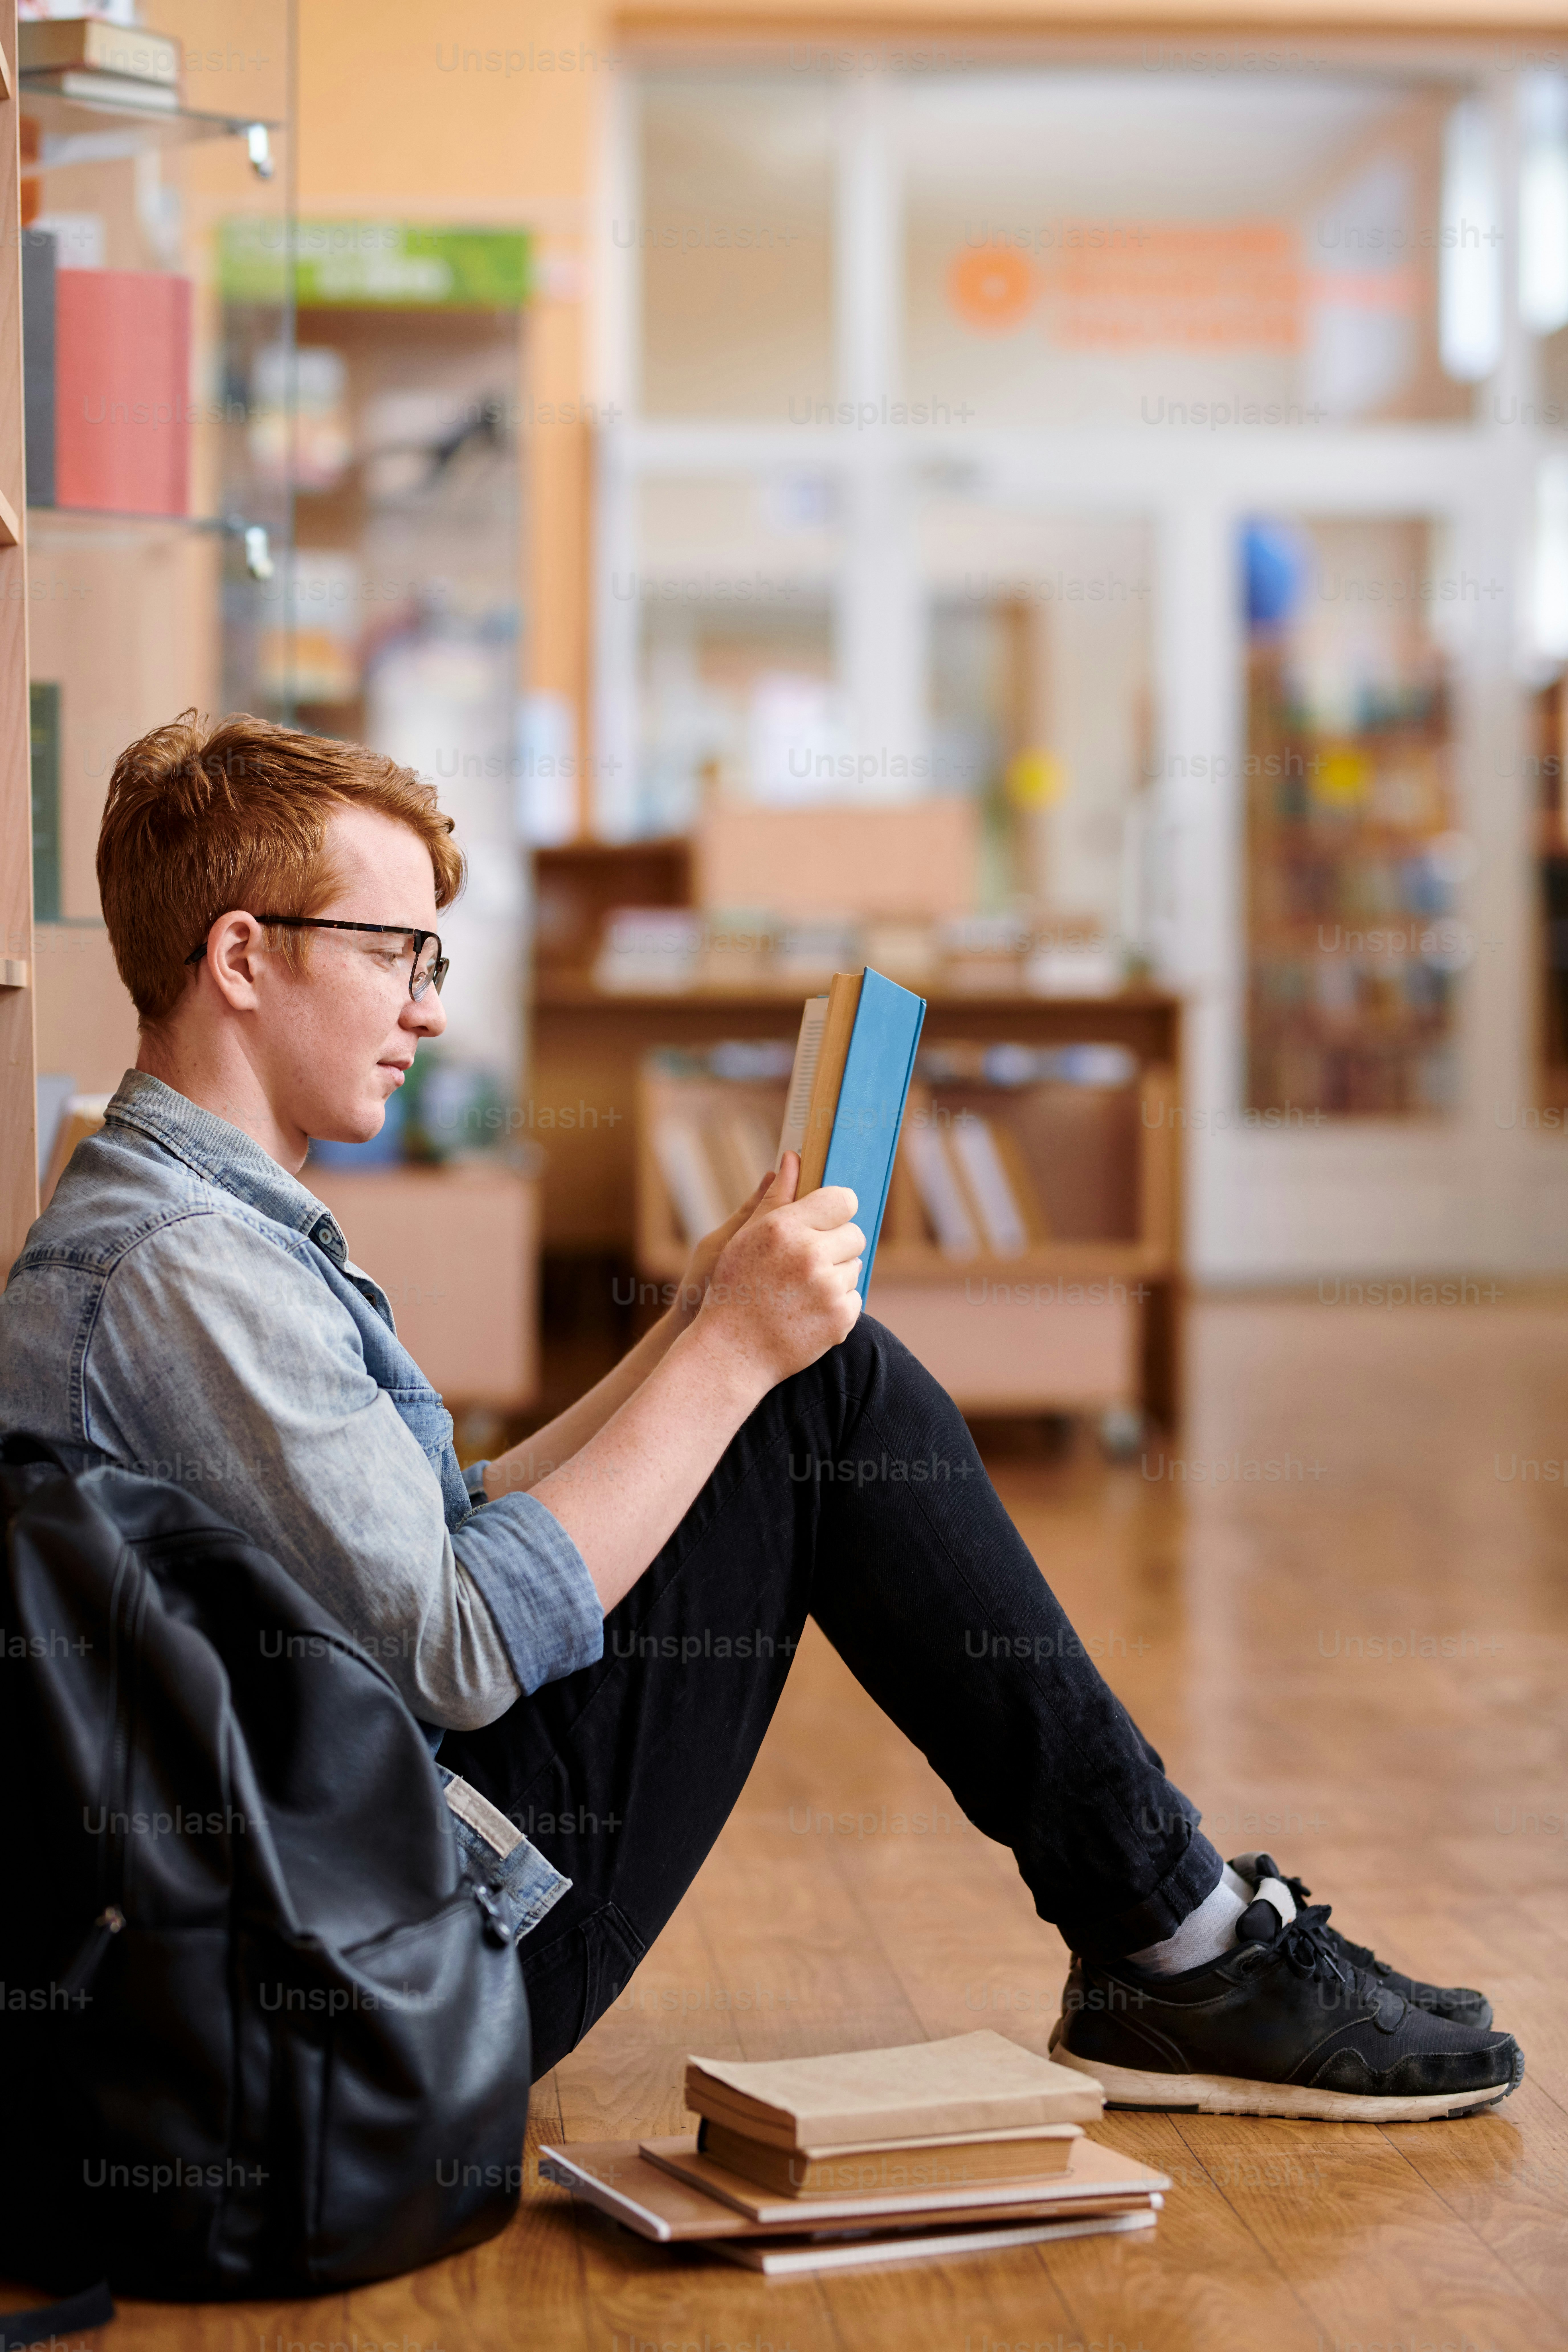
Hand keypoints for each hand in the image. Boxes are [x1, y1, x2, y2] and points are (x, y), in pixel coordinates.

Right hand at [691, 1150, 863, 1391]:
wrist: (730, 1351)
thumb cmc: (732, 1287)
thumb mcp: (745, 1237)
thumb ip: (774, 1198)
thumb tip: (792, 1159)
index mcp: (785, 1228)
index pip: (842, 1200)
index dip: (836, 1210)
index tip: (826, 1220)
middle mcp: (810, 1256)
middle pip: (854, 1234)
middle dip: (835, 1245)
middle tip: (806, 1262)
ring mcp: (828, 1290)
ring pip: (855, 1267)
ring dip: (835, 1275)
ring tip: (800, 1290)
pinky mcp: (840, 1319)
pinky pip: (855, 1298)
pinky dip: (836, 1304)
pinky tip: (807, 1311)